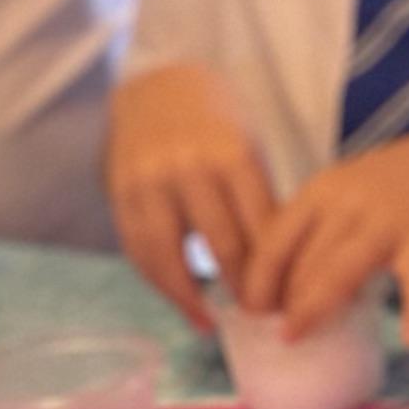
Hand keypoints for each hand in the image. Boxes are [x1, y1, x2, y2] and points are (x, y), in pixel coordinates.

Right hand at [107, 63, 273, 327]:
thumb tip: (284, 270)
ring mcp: (149, 183)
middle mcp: (189, 170)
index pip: (261, 229)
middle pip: (223, 247)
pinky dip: (158, 282)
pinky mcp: (120, 194)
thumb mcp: (249, 150)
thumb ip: (259, 203)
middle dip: (243, 290)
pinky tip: (177, 300)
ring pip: (170, 258)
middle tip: (257, 317)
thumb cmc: (215, 124)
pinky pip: (138, 250)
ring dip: (191, 299)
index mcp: (233, 156)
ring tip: (208, 322)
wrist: (156, 86)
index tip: (288, 300)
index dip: (276, 271)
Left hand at [245, 126, 408, 347]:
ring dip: (314, 306)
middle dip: (281, 300)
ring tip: (296, 337)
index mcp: (323, 191)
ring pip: (341, 270)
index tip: (248, 310)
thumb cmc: (407, 184)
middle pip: (301, 261)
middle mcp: (348, 204)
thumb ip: (323, 229)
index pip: (274, 238)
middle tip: (273, 333)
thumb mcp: (352, 192)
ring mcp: (389, 222)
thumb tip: (289, 282)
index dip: (256, 277)